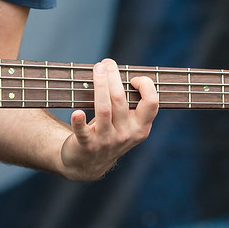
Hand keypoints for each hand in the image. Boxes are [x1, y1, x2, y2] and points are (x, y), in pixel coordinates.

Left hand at [60, 58, 158, 180]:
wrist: (88, 164)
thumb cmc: (109, 133)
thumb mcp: (127, 124)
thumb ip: (131, 103)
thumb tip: (122, 70)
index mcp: (141, 127)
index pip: (151, 103)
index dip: (145, 85)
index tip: (131, 77)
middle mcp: (126, 134)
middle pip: (121, 99)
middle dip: (113, 77)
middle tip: (106, 63)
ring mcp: (107, 141)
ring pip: (103, 109)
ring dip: (99, 86)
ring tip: (96, 69)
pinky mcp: (87, 145)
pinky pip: (83, 131)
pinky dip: (79, 121)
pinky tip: (77, 112)